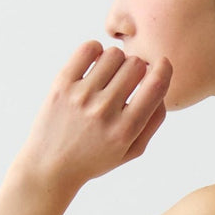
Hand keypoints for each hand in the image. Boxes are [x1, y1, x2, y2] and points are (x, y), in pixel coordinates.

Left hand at [15, 41, 170, 195]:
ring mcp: (81, 96)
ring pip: (113, 54)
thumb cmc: (95, 157)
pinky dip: (96, 50)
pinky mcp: (61, 85)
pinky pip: (88, 49)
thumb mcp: (132, 151)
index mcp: (125, 130)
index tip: (161, 65)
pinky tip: (95, 64)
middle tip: (129, 79)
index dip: (164, 69)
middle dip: (138, 67)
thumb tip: (161, 83)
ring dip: (117, 61)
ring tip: (110, 75)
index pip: (155, 86)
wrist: (50, 166)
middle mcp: (104, 111)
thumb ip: (154, 120)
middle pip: (135, 64)